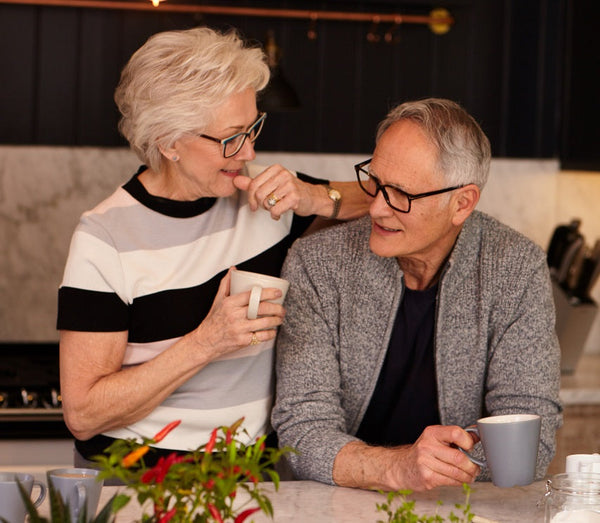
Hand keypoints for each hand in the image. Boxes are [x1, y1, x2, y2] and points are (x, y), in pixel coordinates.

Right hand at [191, 269, 284, 359]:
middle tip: (282, 308)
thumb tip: (233, 269)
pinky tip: (273, 330)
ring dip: (276, 320)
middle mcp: (234, 315)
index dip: (268, 293)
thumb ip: (226, 284)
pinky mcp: (243, 341)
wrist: (205, 341)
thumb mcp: (217, 300)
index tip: (278, 292)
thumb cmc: (213, 319)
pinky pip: (261, 336)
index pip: (252, 295)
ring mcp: (239, 329)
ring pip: (264, 323)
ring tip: (280, 318)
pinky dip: (270, 333)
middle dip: (276, 308)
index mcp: (230, 303)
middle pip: (261, 309)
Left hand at [233, 165, 323, 219]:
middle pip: (258, 194)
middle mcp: (282, 174)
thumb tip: (236, 181)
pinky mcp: (294, 197)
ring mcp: (289, 185)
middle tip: (268, 206)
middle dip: (261, 204)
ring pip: (266, 202)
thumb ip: (253, 183)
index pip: (253, 184)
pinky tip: (280, 213)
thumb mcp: (271, 185)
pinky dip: (275, 215)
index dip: (250, 198)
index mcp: (275, 169)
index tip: (254, 205)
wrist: (312, 197)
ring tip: (276, 208)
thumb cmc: (290, 191)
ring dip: (269, 210)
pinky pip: (275, 210)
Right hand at [333, 425, 479, 491]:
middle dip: (472, 465)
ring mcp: (425, 462)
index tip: (470, 447)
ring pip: (457, 472)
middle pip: (459, 457)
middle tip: (475, 467)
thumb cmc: (423, 452)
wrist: (401, 466)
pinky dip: (459, 482)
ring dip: (468, 476)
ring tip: (470, 475)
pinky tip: (458, 479)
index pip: (456, 433)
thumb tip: (478, 435)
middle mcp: (427, 446)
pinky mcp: (427, 477)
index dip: (468, 441)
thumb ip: (456, 436)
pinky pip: (451, 481)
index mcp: (432, 433)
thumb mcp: (436, 439)